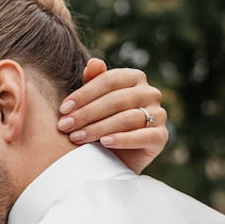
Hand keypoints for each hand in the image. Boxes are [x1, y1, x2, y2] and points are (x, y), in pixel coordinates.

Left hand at [57, 58, 168, 174]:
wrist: (117, 161)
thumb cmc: (103, 126)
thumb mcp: (95, 104)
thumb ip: (94, 83)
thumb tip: (94, 62)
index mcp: (134, 78)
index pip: (109, 80)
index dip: (84, 94)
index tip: (63, 109)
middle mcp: (150, 92)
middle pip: (116, 99)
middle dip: (87, 113)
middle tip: (65, 126)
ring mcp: (159, 114)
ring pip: (127, 118)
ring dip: (98, 128)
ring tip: (77, 138)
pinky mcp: (161, 137)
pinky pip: (142, 136)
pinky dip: (122, 139)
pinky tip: (104, 143)